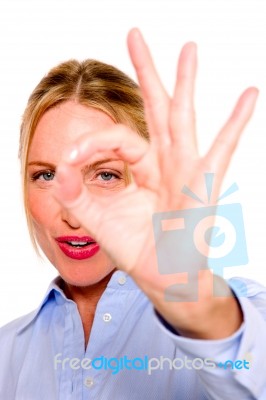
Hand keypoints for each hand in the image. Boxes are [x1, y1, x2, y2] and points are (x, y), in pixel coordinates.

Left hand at [54, 28, 257, 337]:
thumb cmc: (138, 252)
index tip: (70, 160)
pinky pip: (222, 151)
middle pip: (154, 110)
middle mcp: (164, 165)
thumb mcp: (99, 222)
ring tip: (188, 48)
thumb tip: (60, 173)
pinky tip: (248, 95)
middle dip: (145, 73)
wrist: (164, 280)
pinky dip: (234, 124)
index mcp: (140, 171)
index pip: (116, 138)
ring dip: (185, 83)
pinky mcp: (203, 187)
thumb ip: (78, 197)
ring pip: (183, 120)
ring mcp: (185, 173)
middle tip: (136, 35)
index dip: (90, 143)